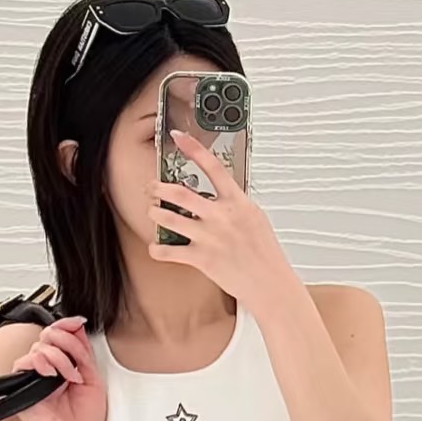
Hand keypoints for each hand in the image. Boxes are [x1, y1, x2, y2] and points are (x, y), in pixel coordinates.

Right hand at [9, 316, 106, 420]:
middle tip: (76, 361)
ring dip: (60, 357)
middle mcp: (50, 368)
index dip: (68, 324)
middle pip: (50, 334)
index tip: (78, 323)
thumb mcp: (94, 379)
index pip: (62, 334)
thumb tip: (78, 329)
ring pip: (40, 346)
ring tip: (70, 376)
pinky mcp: (23, 385)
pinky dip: (41, 362)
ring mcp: (36, 376)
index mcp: (67, 365)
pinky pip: (24, 362)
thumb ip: (84, 353)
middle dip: (67, 342)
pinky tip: (52, 375)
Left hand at [145, 129, 292, 308]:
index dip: (194, 148)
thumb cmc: (265, 254)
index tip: (179, 136)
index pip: (214, 167)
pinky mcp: (202, 259)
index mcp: (238, 202)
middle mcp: (221, 217)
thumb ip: (236, 204)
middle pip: (181, 193)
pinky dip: (157, 249)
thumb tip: (221, 194)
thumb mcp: (256, 219)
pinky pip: (168, 251)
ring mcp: (210, 237)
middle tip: (151, 186)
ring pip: (169, 218)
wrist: (270, 284)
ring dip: (155, 213)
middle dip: (160, 187)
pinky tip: (156, 247)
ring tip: (152, 211)